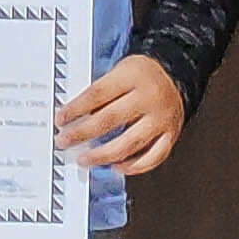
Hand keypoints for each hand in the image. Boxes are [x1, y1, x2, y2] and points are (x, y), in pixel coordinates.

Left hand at [60, 52, 186, 176]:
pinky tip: (117, 166)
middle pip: (110, 119)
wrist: (176, 76)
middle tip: (65, 141)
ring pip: (129, 143)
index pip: (98, 94)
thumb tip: (75, 118)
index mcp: (133, 76)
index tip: (61, 120)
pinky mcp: (171, 134)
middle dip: (82, 133)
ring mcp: (162, 118)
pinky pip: (152, 157)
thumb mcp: (120, 72)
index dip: (76, 109)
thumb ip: (101, 94)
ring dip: (103, 155)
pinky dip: (133, 166)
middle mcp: (149, 97)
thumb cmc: (142, 76)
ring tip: (85, 160)